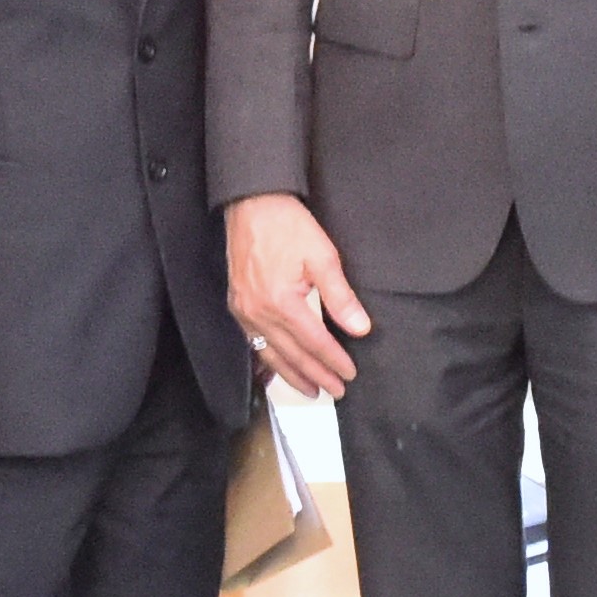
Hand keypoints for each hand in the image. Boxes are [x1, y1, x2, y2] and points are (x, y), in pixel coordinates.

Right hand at [228, 195, 368, 405]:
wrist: (252, 204)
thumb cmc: (289, 227)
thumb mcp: (323, 256)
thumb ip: (340, 297)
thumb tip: (360, 329)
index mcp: (282, 302)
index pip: (314, 342)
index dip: (333, 360)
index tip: (350, 374)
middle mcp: (259, 313)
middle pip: (292, 355)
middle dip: (316, 375)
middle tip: (335, 392)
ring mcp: (243, 312)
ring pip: (270, 354)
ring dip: (292, 375)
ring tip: (310, 391)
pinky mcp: (236, 305)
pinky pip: (253, 343)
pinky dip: (269, 360)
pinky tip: (279, 368)